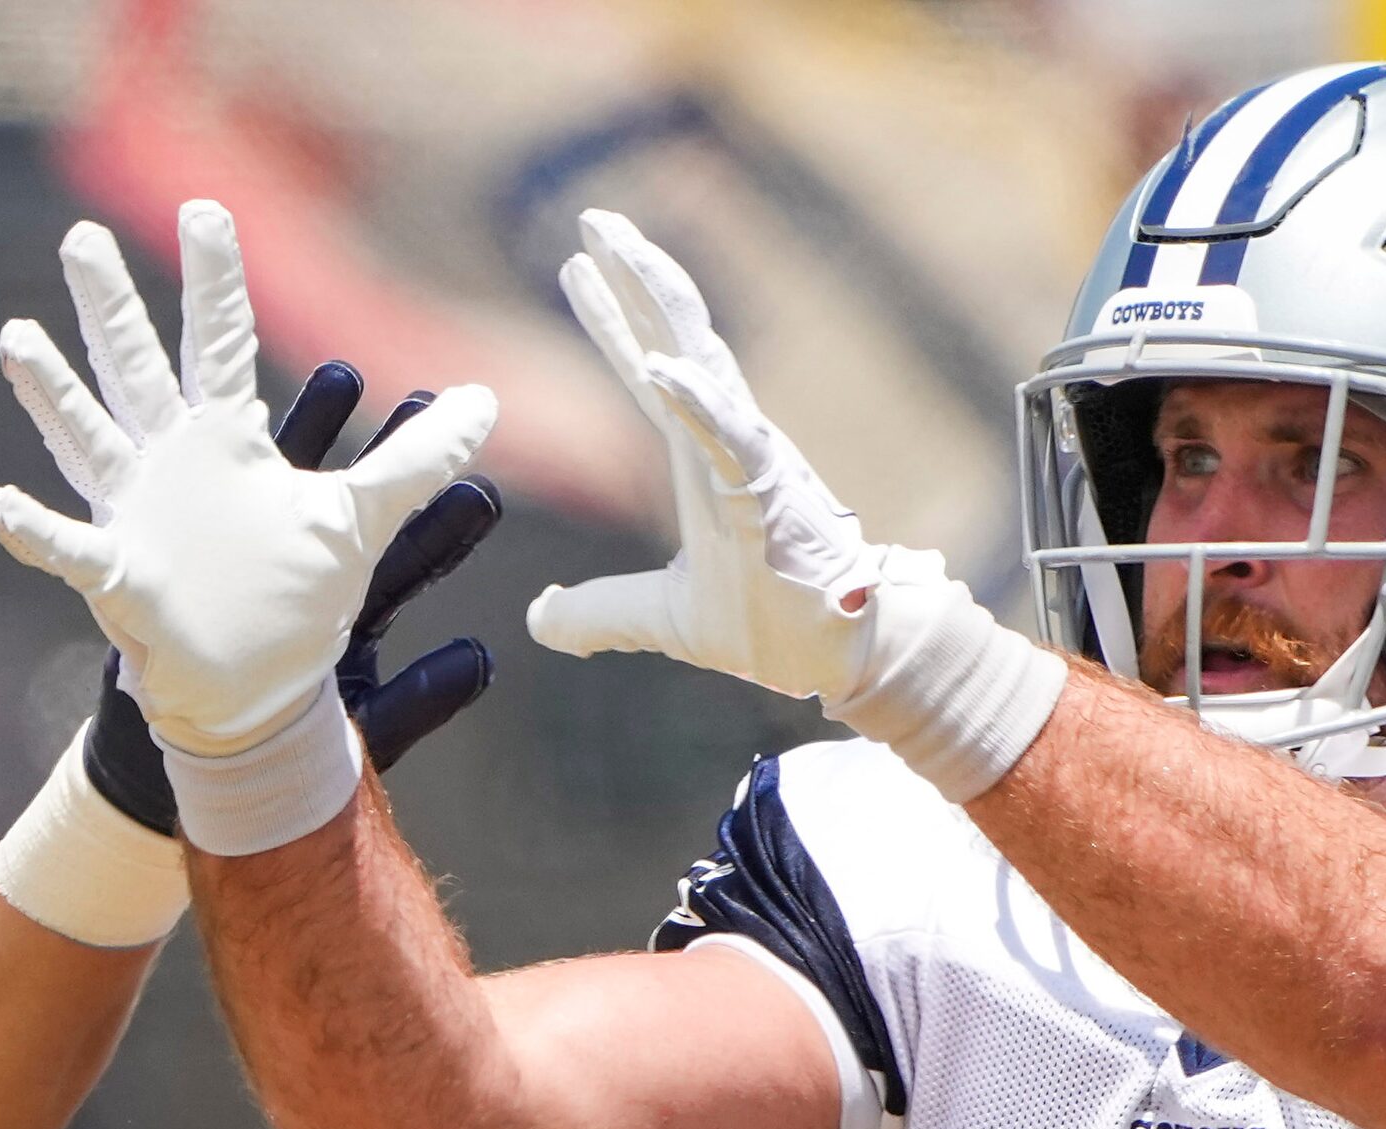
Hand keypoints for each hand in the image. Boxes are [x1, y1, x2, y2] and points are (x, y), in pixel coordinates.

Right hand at [0, 205, 496, 756]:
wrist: (240, 696)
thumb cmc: (291, 605)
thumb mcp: (361, 529)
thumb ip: (417, 467)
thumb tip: (486, 405)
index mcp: (229, 444)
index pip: (221, 345)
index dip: (216, 282)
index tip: (208, 209)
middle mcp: (171, 465)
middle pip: (138, 370)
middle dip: (114, 308)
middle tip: (82, 236)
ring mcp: (135, 516)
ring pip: (89, 441)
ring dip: (54, 395)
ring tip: (18, 339)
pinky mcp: (119, 578)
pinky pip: (70, 550)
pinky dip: (38, 531)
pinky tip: (3, 505)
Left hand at [528, 209, 1065, 802]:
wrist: (845, 654)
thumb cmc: (774, 625)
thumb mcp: (662, 618)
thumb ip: (600, 613)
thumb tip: (540, 619)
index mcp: (703, 460)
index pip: (651, 373)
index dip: (615, 321)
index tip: (576, 265)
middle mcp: (728, 441)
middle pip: (678, 339)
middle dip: (636, 275)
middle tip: (594, 218)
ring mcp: (753, 458)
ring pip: (706, 359)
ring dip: (660, 301)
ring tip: (620, 245)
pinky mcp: (772, 493)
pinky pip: (732, 438)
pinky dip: (698, 401)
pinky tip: (661, 367)